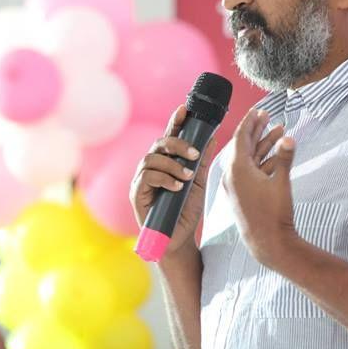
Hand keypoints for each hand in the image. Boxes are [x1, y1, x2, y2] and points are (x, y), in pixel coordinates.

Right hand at [130, 105, 217, 259]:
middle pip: (159, 143)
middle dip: (177, 144)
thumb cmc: (186, 211)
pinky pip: (146, 176)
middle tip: (194, 154)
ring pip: (151, 158)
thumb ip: (202, 161)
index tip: (184, 109)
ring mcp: (142, 179)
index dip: (175, 122)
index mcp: (167, 162)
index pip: (170, 137)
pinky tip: (177, 187)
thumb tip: (211, 136)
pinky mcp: (136, 193)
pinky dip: (164, 178)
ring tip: (187, 177)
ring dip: (172, 164)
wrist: (179, 239)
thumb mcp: (199, 183)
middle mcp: (152, 167)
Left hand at [222, 108, 297, 266]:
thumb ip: (284, 158)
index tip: (257, 110)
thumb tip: (289, 138)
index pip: (241, 137)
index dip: (250, 121)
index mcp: (237, 169)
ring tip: (278, 130)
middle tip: (266, 115)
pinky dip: (262, 159)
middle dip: (256, 129)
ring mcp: (236, 186)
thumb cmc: (273, 214)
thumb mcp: (281, 183)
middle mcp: (232, 176)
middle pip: (244, 145)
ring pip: (249, 158)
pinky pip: (251, 170)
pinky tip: (276, 153)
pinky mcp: (242, 194)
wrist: (268, 243)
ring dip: (263, 144)